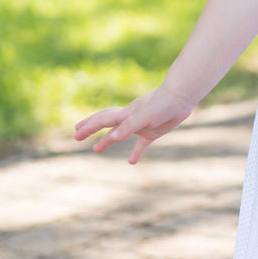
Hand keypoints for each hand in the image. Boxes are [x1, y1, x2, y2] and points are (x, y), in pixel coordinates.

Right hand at [74, 86, 194, 163]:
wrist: (181, 96)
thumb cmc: (163, 104)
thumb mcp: (146, 117)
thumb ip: (129, 126)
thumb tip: (113, 138)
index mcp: (126, 114)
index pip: (102, 121)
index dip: (89, 127)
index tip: (76, 134)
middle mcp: (130, 118)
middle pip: (106, 123)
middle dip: (91, 128)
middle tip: (77, 135)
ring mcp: (141, 125)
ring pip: (120, 134)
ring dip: (107, 140)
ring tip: (96, 149)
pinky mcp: (153, 131)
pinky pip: (142, 144)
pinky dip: (136, 152)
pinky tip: (132, 161)